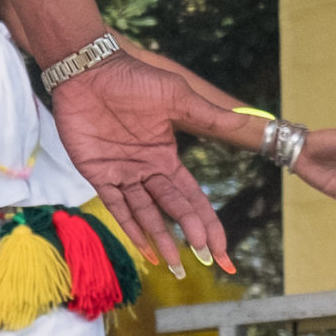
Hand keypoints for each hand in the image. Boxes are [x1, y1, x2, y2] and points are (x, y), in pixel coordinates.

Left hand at [48, 54, 231, 270]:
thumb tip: (246, 124)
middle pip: (174, 209)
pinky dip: (130, 227)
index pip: (193, 197)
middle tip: (209, 258)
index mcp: (166, 157)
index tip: (223, 250)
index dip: (209, 223)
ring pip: (146, 214)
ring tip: (177, 266)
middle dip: (193, 233)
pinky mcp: (97, 172)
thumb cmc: (133, 79)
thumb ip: (208, 116)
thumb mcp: (177, 97)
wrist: (89, 69)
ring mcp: (122, 173)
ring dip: (162, 238)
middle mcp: (146, 170)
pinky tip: (145, 248)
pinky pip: (116, 205)